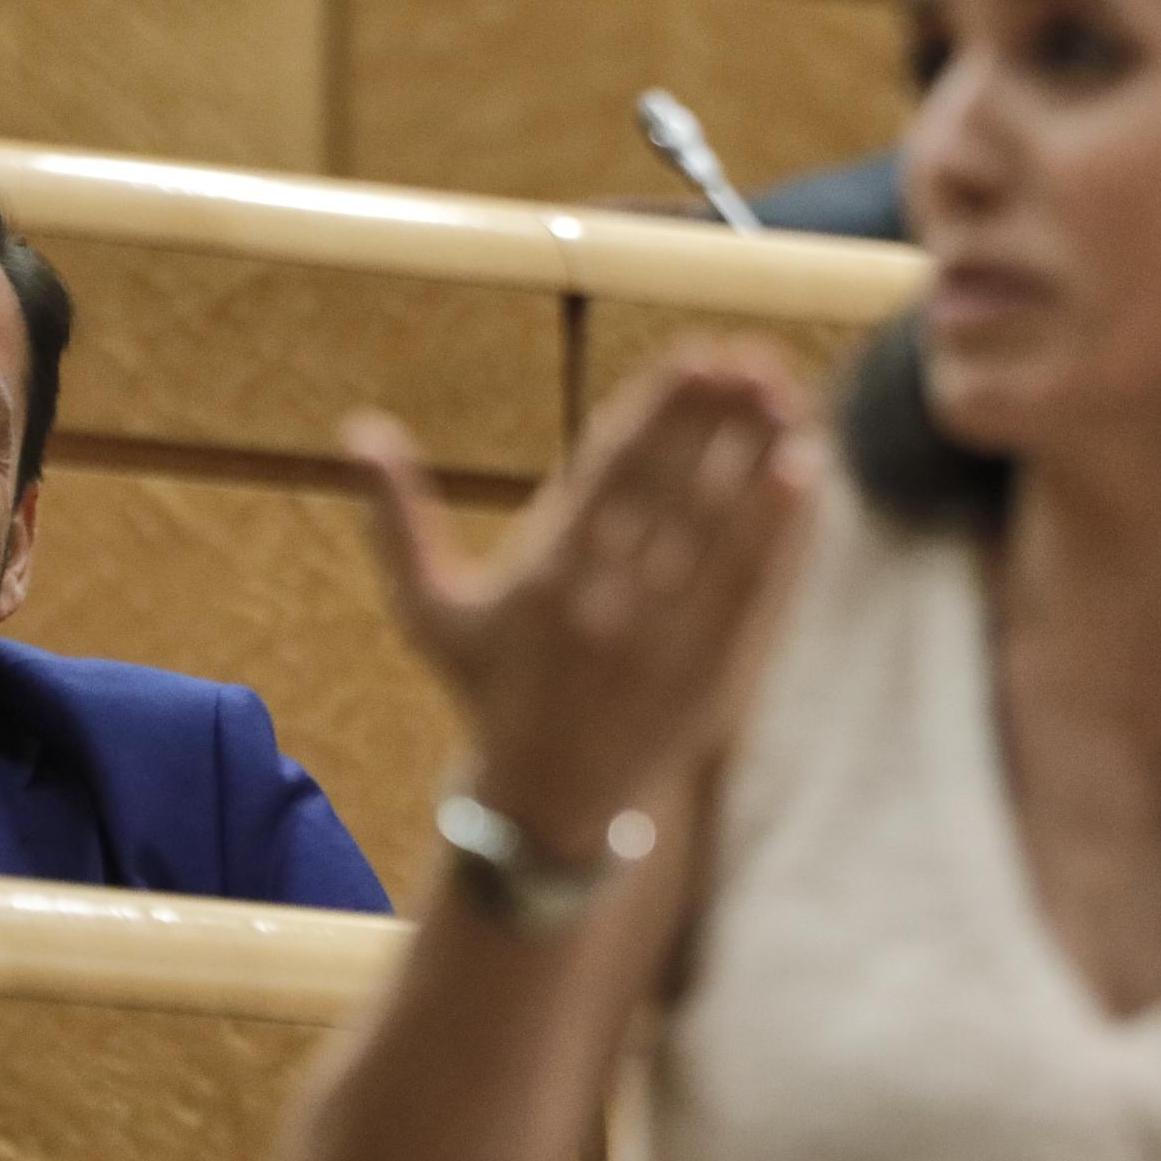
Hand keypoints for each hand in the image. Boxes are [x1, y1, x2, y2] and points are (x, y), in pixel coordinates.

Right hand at [351, 345, 817, 862]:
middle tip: (753, 359)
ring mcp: (659, 641)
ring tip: (789, 398)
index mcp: (541, 575)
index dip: (657, 411)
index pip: (608, 473)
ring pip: (719, 533)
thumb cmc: (489, 687)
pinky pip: (749, 589)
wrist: (543, 804)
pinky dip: (778, 531)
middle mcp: (602, 604)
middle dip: (714, 421)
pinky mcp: (706, 673)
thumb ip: (397, 519)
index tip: (696, 356)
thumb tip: (356, 430)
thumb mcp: (430, 611)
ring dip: (757, 459)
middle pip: (670, 491)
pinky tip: (804, 473)